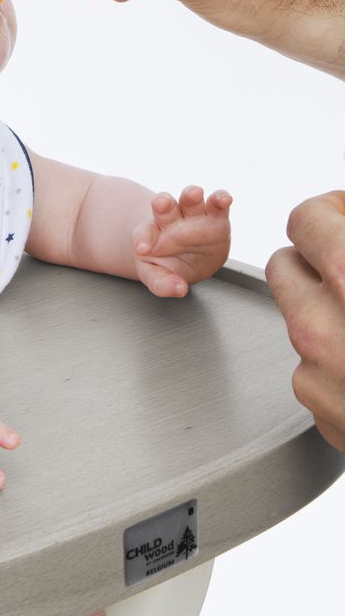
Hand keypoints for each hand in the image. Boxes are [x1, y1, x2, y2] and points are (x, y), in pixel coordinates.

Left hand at [132, 185, 231, 296]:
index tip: (142, 248)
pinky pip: (218, 205)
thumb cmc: (164, 263)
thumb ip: (162, 284)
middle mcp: (171, 221)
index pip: (143, 233)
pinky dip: (221, 200)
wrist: (183, 256)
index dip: (143, 239)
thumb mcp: (156, 276)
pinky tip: (224, 199)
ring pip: (191, 201)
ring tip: (194, 194)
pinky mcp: (215, 218)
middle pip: (165, 207)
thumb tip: (179, 289)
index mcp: (152, 234)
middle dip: (163, 203)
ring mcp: (193, 217)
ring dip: (191, 195)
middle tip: (160, 203)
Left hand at [266, 190, 344, 449]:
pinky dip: (339, 360)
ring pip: (298, 318)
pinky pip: (314, 368)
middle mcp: (324, 328)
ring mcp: (318, 375)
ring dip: (328, 310)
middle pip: (285, 266)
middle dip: (317, 259)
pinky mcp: (322, 413)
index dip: (332, 211)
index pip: (305, 220)